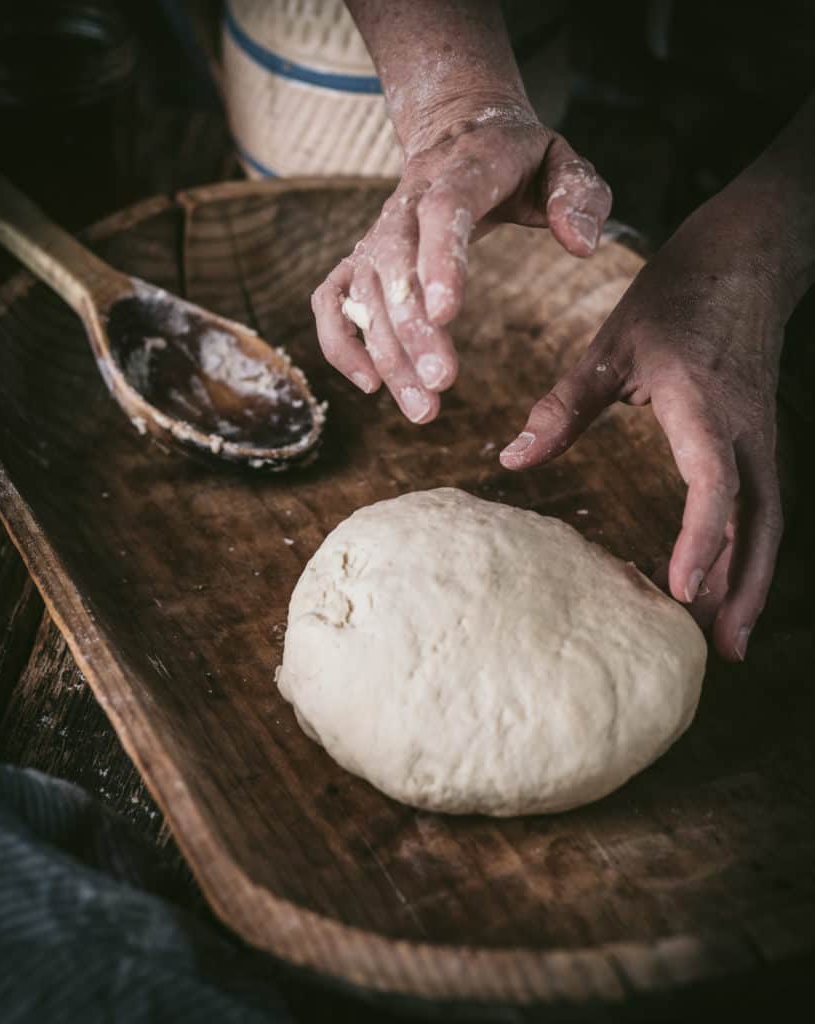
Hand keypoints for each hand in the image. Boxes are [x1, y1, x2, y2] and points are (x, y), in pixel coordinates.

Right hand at [312, 107, 611, 422]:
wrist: (457, 130)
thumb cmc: (517, 160)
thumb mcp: (562, 163)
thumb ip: (579, 196)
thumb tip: (582, 245)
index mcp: (461, 173)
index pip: (444, 212)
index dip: (440, 261)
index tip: (448, 315)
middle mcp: (406, 204)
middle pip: (395, 264)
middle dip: (412, 330)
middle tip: (441, 385)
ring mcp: (376, 233)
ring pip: (365, 294)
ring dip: (386, 354)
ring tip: (423, 409)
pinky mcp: (361, 258)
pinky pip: (331, 300)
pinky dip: (339, 343)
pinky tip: (370, 386)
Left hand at [500, 192, 788, 661]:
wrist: (747, 257)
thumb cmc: (676, 296)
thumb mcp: (610, 346)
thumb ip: (563, 407)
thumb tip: (510, 458)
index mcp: (703, 405)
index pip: (713, 484)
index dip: (702, 539)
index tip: (682, 590)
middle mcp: (744, 429)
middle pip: (759, 521)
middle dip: (743, 587)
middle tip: (720, 652)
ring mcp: (761, 434)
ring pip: (769, 519)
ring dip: (753, 578)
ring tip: (730, 638)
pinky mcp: (762, 436)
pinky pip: (764, 502)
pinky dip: (751, 547)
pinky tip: (731, 577)